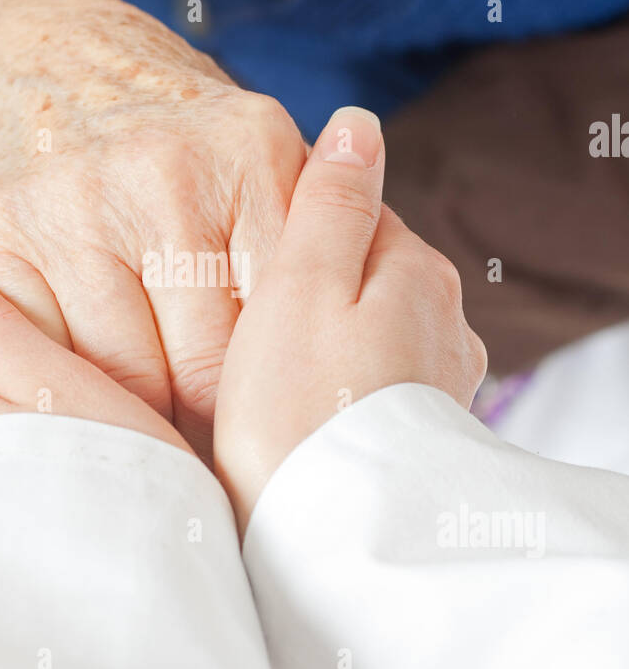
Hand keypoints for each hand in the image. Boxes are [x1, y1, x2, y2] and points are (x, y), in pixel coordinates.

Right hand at [0, 0, 305, 458]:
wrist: (48, 62)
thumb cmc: (180, 145)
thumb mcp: (264, 166)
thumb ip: (320, 239)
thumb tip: (364, 364)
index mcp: (255, 156)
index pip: (284, 324)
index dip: (278, 393)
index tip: (276, 433)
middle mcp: (164, 174)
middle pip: (205, 367)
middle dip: (214, 421)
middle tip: (218, 455)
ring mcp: (75, 203)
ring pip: (122, 375)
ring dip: (142, 417)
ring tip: (158, 440)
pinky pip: (43, 355)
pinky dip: (67, 386)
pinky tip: (87, 395)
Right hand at [213, 107, 487, 528]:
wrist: (332, 544)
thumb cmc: (302, 414)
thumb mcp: (303, 286)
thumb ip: (330, 203)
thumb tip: (357, 125)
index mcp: (413, 274)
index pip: (349, 217)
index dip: (283, 227)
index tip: (226, 252)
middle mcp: (441, 327)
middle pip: (358, 281)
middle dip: (303, 291)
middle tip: (231, 325)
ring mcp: (434, 387)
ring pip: (362, 339)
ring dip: (316, 347)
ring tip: (252, 381)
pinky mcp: (410, 442)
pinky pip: (362, 395)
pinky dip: (327, 397)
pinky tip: (286, 423)